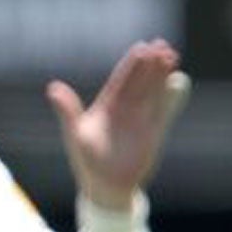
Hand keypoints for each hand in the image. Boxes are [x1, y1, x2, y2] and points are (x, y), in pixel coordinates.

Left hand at [45, 39, 186, 211]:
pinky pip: (164, 110)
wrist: (105, 187)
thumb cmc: (86, 161)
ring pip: (153, 92)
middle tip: (160, 44)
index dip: (131, 64)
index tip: (141, 46)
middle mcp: (124, 109)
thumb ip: (67, 110)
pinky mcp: (153, 132)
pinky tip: (178, 80)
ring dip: (161, 75)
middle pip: (140, 81)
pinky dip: (171, 96)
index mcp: (105, 106)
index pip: (121, 79)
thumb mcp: (75, 133)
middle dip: (150, 64)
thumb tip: (53, 87)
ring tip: (171, 55)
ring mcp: (140, 119)